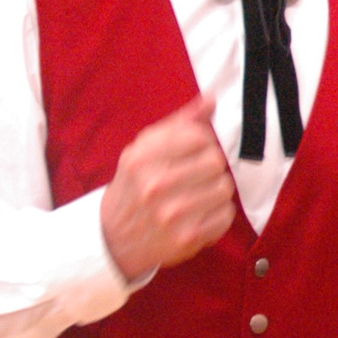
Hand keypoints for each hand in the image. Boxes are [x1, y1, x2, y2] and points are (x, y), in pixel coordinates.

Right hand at [99, 96, 235, 275]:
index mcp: (143, 157)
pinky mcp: (186, 238)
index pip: (199, 136)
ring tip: (199, 195)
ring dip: (216, 191)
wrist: (112, 238)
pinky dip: (218, 215)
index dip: (202, 143)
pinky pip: (225, 216)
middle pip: (215, 162)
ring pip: (224, 188)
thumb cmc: (135, 186)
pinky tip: (201, 214)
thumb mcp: (145, 149)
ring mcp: (170, 214)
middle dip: (211, 167)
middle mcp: (154, 184)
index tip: (194, 152)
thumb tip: (211, 99)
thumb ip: (180, 123)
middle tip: (198, 176)